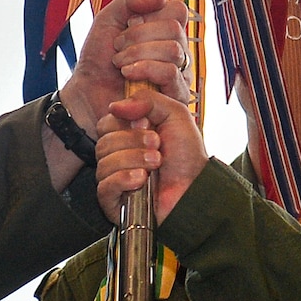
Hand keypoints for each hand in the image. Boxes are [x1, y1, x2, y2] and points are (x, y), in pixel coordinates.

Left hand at [59, 0, 193, 130]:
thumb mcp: (108, 18)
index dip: (151, 15)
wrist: (87, 91)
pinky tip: (128, 76)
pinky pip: (171, 73)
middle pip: (174, 29)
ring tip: (120, 64)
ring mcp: (179, 73)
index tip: (128, 25)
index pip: (178, 10)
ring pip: (173, 50)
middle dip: (138, 37)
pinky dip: (145, 70)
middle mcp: (177, 50)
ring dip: (138, 54)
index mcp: (165, 30)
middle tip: (117, 48)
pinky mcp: (176, 95)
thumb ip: (131, 0)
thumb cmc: (99, 58)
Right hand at [95, 91, 206, 223]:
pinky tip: (141, 180)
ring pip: (104, 162)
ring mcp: (114, 179)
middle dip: (133, 141)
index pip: (106, 122)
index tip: (148, 125)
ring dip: (134, 160)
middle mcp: (118, 155)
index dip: (124, 123)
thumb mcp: (175, 114)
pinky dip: (124, 179)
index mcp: (127, 135)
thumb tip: (115, 106)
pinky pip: (104, 185)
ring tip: (156, 163)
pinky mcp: (113, 201)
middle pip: (104, 141)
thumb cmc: (187, 156)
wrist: (196, 187)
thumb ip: (148, 100)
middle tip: (157, 145)